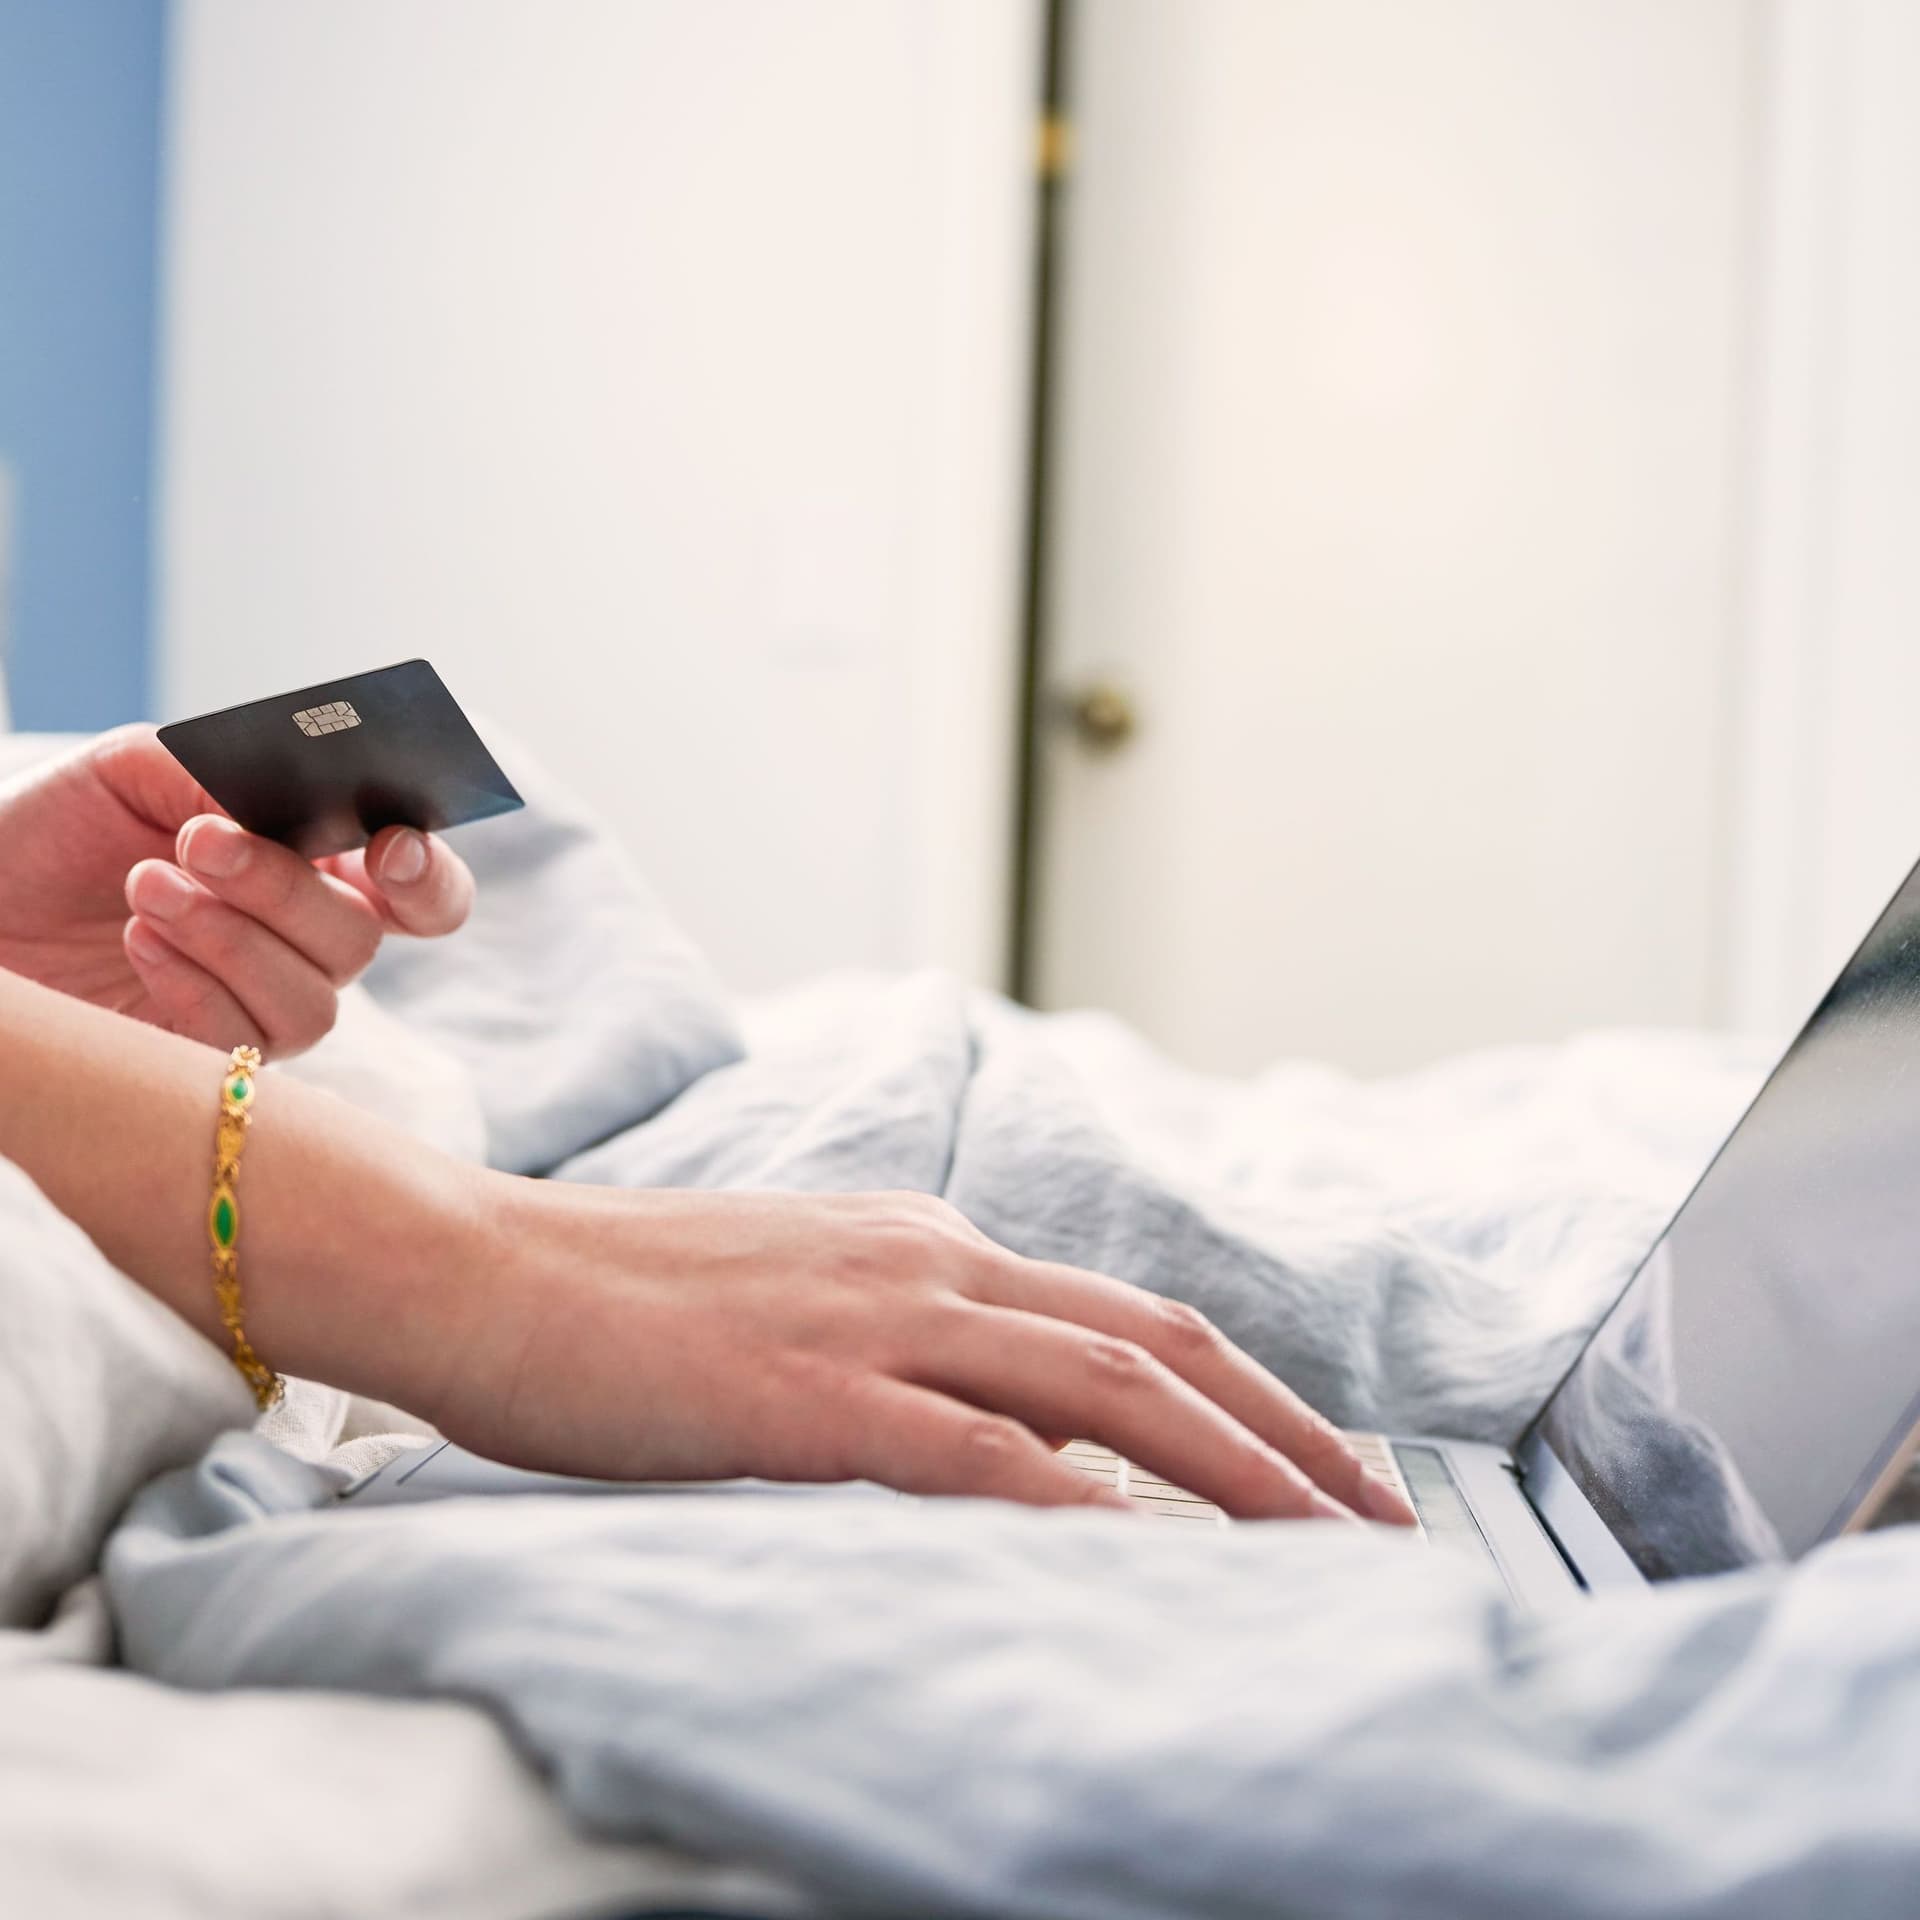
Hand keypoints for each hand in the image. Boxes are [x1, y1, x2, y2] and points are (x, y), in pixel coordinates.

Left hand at [0, 724, 472, 1057]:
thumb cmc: (52, 833)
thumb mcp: (133, 767)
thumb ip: (218, 769)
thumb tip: (278, 802)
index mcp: (315, 866)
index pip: (423, 893)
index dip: (428, 879)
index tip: (386, 851)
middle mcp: (305, 945)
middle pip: (361, 939)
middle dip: (282, 887)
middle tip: (197, 842)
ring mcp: (263, 1008)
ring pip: (314, 1003)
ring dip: (230, 939)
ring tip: (146, 888)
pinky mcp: (212, 1066)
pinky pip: (246, 1044)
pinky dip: (193, 987)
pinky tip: (138, 940)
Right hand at [430, 1184, 1419, 1524]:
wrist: (484, 1269)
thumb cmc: (628, 1300)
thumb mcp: (802, 1299)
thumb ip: (910, 1345)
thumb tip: (1011, 1431)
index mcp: (933, 1245)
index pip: (1128, 1319)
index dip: (1248, 1394)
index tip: (1327, 1470)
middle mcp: (931, 1264)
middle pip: (1154, 1346)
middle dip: (1289, 1435)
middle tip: (1388, 1522)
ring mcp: (874, 1321)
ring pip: (1098, 1391)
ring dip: (1230, 1469)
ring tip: (1325, 1550)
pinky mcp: (804, 1391)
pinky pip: (970, 1450)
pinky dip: (1074, 1502)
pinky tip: (1147, 1556)